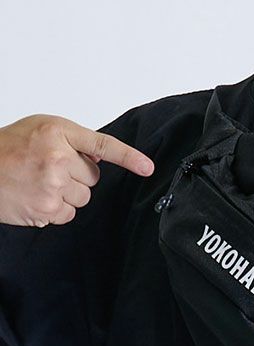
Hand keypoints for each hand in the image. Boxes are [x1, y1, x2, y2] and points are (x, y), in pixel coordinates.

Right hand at [0, 114, 154, 227]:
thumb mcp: (40, 131)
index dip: (129, 158)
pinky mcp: (48, 208)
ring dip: (66, 194)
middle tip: (48, 169)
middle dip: (76, 176)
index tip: (148, 168)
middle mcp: (57, 157)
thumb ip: (70, 141)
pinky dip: (56, 210)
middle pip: (93, 177)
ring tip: (39, 183)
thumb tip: (98, 159)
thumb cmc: (7, 149)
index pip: (102, 145)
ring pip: (83, 198)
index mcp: (57, 132)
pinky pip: (69, 214)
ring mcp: (53, 184)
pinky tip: (36, 197)